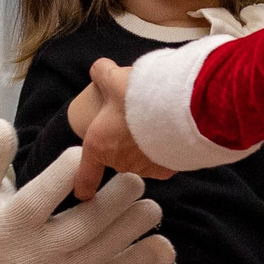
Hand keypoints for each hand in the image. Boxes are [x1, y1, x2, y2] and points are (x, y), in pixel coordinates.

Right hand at [0, 119, 173, 263]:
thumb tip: (2, 125)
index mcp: (10, 225)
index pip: (36, 201)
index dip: (60, 176)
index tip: (83, 150)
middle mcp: (36, 254)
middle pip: (80, 229)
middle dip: (112, 204)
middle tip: (136, 179)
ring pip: (102, 255)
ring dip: (132, 230)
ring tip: (152, 207)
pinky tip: (163, 246)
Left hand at [70, 59, 171, 199]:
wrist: (180, 107)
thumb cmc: (140, 96)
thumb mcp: (114, 77)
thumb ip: (101, 73)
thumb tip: (98, 70)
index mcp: (99, 145)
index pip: (85, 175)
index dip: (83, 185)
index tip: (84, 192)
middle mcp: (120, 162)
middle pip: (117, 157)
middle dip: (123, 142)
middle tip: (135, 119)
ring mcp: (145, 168)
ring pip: (141, 158)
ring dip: (145, 145)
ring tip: (157, 120)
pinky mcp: (169, 168)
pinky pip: (164, 160)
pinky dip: (166, 149)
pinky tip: (173, 133)